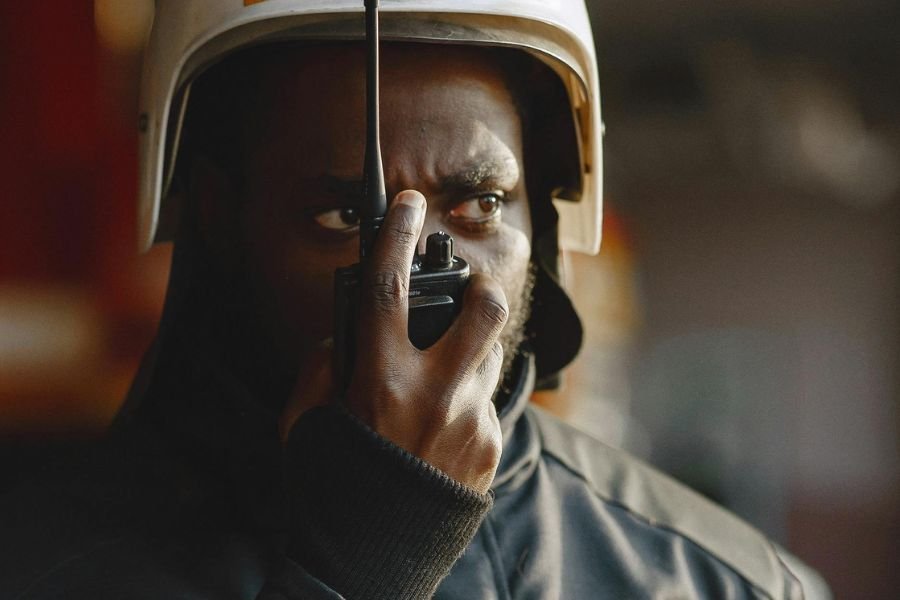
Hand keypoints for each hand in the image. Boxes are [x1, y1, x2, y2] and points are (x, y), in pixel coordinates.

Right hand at [281, 189, 505, 493]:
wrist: (371, 557)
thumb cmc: (330, 484)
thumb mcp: (304, 420)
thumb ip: (325, 364)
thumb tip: (351, 330)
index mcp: (380, 382)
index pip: (389, 290)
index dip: (396, 237)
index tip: (406, 204)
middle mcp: (435, 396)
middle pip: (484, 310)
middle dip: (480, 289)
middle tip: (464, 297)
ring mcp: (471, 422)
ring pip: (487, 358)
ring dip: (465, 358)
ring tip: (437, 388)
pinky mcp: (491, 448)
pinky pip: (487, 404)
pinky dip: (465, 404)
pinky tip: (439, 432)